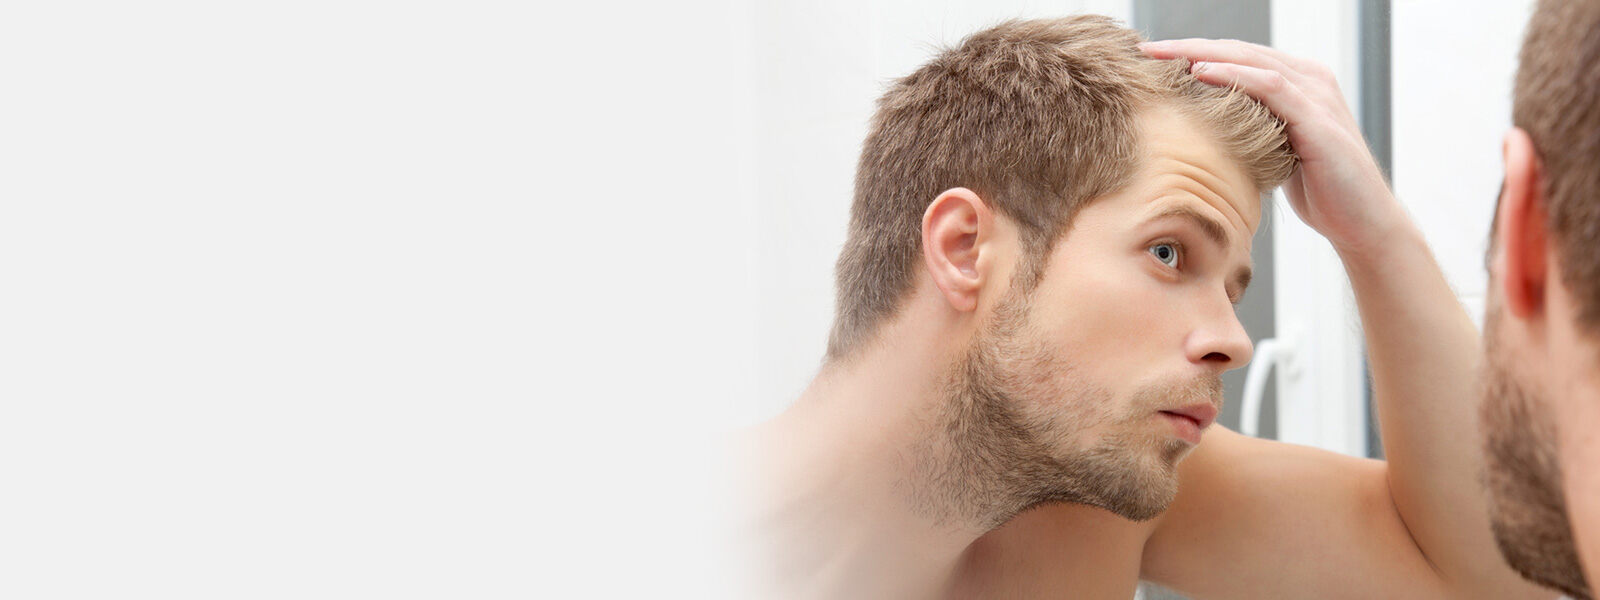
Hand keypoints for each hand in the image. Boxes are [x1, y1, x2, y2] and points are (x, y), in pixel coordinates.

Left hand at [1139, 39, 1405, 256]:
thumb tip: (1207, 134)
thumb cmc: (1320, 192)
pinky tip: (1200, 73)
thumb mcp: (1276, 153)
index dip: (1192, 53)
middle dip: (1187, 47)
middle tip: (1144, 48)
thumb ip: (1254, 132)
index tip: (1150, 59)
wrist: (1361, 223)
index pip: (1237, 58)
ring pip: (1250, 60)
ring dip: (1201, 54)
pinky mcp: (1319, 118)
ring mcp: (1317, 95)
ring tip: (1160, 55)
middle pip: (1239, 51)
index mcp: (1298, 84)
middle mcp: (1310, 79)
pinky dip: (1234, 76)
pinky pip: (1270, 87)